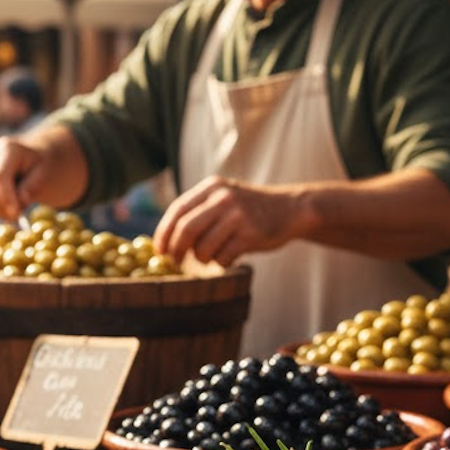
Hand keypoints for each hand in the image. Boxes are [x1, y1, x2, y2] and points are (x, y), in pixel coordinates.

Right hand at [0, 137, 48, 220]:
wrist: (29, 157)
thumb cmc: (38, 166)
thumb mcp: (43, 174)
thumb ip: (31, 187)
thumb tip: (20, 201)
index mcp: (7, 148)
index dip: (5, 198)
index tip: (17, 214)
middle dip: (3, 208)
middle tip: (19, 217)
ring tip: (15, 209)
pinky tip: (5, 207)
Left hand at [154, 176, 302, 266]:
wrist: (290, 209)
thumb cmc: (248, 210)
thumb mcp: (223, 198)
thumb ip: (197, 212)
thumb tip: (165, 241)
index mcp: (212, 187)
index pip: (177, 210)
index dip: (164, 232)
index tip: (160, 250)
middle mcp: (223, 198)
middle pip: (186, 229)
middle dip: (176, 250)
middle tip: (176, 261)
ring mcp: (238, 215)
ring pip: (203, 248)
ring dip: (202, 258)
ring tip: (212, 255)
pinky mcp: (251, 234)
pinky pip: (223, 257)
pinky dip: (222, 262)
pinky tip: (230, 256)